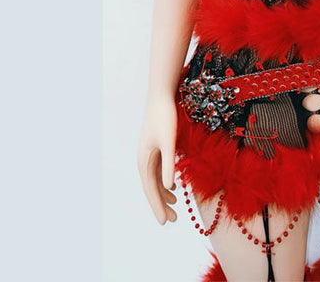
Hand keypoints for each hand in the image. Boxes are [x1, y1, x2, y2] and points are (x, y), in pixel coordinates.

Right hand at [137, 94, 177, 223]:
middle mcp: (144, 160)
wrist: (161, 97)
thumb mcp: (169, 142)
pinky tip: (175, 186)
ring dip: (164, 194)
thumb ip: (169, 164)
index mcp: (144, 161)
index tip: (165, 222)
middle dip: (161, 205)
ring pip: (155, 181)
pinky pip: (159, 171)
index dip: (158, 207)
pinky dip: (165, 181)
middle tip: (173, 220)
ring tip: (176, 207)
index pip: (151, 190)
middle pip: (152, 188)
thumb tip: (168, 188)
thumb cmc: (165, 117)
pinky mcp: (156, 148)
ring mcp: (149, 154)